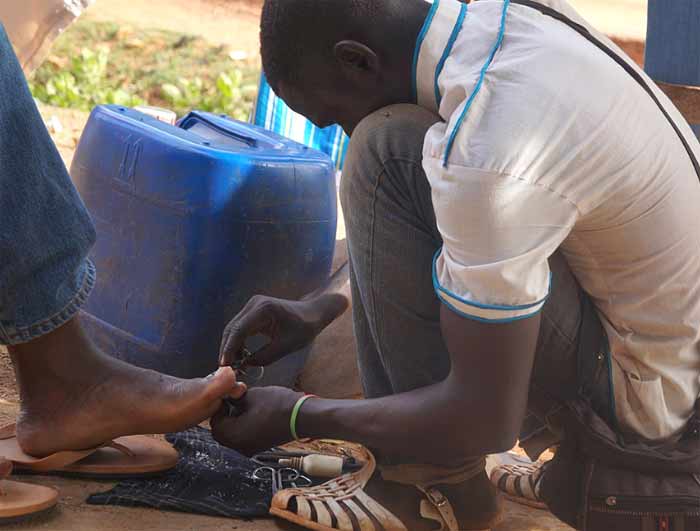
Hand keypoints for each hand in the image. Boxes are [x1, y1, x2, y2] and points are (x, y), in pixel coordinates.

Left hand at [210, 386, 302, 455]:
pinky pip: (244, 437)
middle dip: (226, 416)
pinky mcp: (260, 446)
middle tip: (232, 401)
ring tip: (245, 405)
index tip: (225, 397)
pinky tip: (253, 413)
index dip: (219, 408)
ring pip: (233, 435)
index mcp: (235, 435)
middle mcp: (241, 446)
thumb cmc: (280, 406)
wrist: (303, 416)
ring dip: (234, 421)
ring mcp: (251, 448)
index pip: (215, 423)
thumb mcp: (252, 395)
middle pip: (223, 432)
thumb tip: (229, 397)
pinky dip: (244, 426)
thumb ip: (236, 398)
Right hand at [219, 293, 347, 366]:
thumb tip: (245, 365)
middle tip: (226, 370)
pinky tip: (240, 357)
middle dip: (227, 350)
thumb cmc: (304, 328)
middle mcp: (254, 304)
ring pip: (234, 329)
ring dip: (231, 347)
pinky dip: (238, 342)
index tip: (225, 366)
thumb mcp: (286, 346)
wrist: (313, 313)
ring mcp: (252, 306)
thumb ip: (265, 357)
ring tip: (233, 366)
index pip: (239, 330)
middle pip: (232, 329)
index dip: (230, 349)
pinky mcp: (253, 311)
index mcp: (263, 309)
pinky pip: (240, 328)